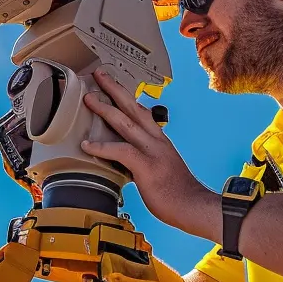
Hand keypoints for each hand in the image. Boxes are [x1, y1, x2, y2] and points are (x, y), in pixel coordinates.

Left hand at [79, 69, 214, 233]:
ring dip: (105, 108)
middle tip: (99, 74)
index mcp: (160, 140)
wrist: (194, 207)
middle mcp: (156, 140)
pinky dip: (102, 146)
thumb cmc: (177, 194)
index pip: (142, 112)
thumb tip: (126, 161)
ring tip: (88, 98)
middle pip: (133, 108)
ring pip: (125, 122)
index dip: (127, 98)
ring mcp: (152, 151)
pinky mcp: (146, 166)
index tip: (115, 86)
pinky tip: (87, 145)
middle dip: (115, 89)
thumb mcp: (162, 169)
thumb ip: (145, 159)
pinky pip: (120, 151)